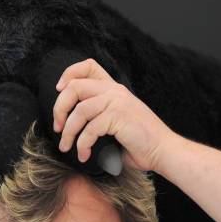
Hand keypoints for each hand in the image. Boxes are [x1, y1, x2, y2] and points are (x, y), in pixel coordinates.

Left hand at [53, 58, 176, 171]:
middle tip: (58, 128)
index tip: (59, 92)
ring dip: (68, 132)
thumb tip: (71, 130)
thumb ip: (97, 120)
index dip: (68, 74)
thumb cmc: (139, 144)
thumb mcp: (116, 125)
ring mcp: (117, 102)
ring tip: (66, 147)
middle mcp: (115, 91)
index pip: (88, 66)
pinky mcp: (118, 117)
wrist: (162, 151)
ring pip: (79, 110)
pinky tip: (84, 156)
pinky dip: (82, 145)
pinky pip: (90, 129)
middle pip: (75, 87)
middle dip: (59, 108)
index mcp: (114, 89)